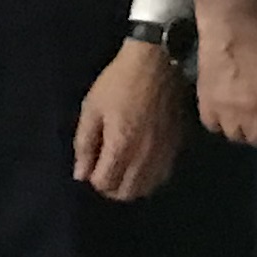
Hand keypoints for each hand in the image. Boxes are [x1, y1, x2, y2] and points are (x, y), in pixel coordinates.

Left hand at [74, 40, 183, 203]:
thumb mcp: (92, 108)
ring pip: (147, 189)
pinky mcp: (176, 146)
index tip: (91, 164)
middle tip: (104, 170)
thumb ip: (84, 144)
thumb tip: (81, 175)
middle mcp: (144, 156)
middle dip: (111, 187)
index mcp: (121, 145)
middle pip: (127, 193)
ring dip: (131, 186)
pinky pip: (162, 177)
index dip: (93, 178)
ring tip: (122, 169)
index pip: (105, 184)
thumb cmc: (119, 82)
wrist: (156, 62)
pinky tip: (141, 164)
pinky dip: (148, 178)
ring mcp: (163, 153)